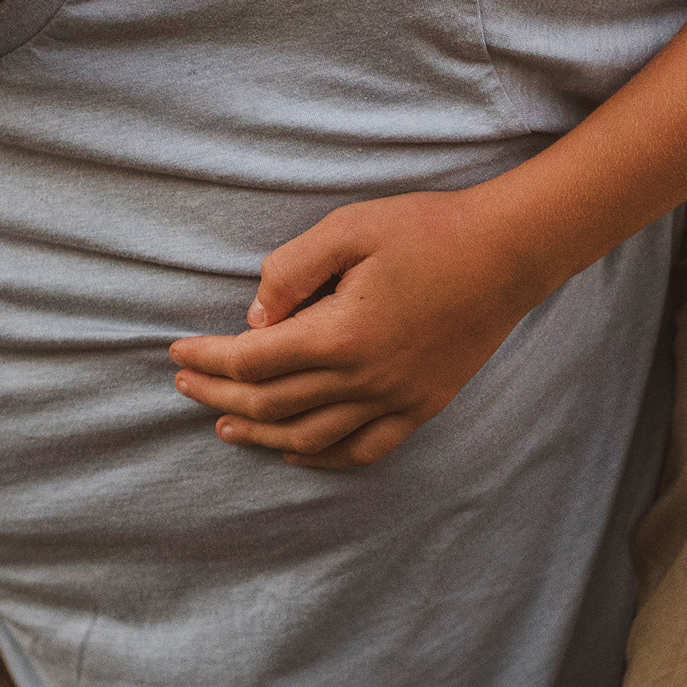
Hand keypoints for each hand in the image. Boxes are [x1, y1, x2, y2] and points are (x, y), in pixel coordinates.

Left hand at [167, 186, 538, 470]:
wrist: (508, 253)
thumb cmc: (428, 229)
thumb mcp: (348, 227)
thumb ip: (291, 270)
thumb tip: (255, 318)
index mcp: (341, 334)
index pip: (253, 361)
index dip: (208, 359)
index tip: (177, 352)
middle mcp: (366, 379)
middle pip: (272, 404)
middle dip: (220, 396)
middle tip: (186, 386)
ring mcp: (396, 401)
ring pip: (310, 437)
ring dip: (260, 434)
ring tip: (225, 425)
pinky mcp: (421, 407)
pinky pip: (363, 450)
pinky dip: (321, 458)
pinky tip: (295, 452)